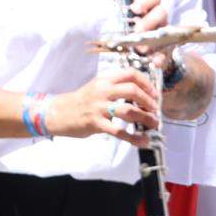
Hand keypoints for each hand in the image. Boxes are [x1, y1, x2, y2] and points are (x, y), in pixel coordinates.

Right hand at [43, 67, 161, 145]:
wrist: (59, 112)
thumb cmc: (82, 101)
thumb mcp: (97, 86)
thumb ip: (115, 87)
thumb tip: (141, 94)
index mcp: (104, 79)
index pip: (130, 74)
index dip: (146, 83)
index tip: (154, 94)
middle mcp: (102, 90)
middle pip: (133, 90)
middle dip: (149, 101)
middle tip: (155, 110)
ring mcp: (99, 107)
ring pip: (129, 111)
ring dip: (146, 118)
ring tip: (153, 124)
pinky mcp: (96, 124)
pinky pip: (119, 131)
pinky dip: (134, 138)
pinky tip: (143, 141)